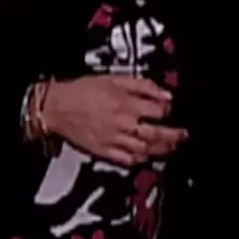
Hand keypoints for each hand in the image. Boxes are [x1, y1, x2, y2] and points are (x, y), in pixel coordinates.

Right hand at [36, 75, 186, 165]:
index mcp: (127, 104)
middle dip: (172, 136)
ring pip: (144, 149)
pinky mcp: (104, 152)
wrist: (57, 107)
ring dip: (159, 149)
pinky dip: (139, 159)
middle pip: (156, 134)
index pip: (159, 111)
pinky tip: (144, 156)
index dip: (167, 111)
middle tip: (182, 136)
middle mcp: (123, 124)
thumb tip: (165, 94)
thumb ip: (143, 85)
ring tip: (169, 147)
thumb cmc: (84, 90)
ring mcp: (114, 140)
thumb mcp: (115, 78)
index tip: (169, 110)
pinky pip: (126, 160)